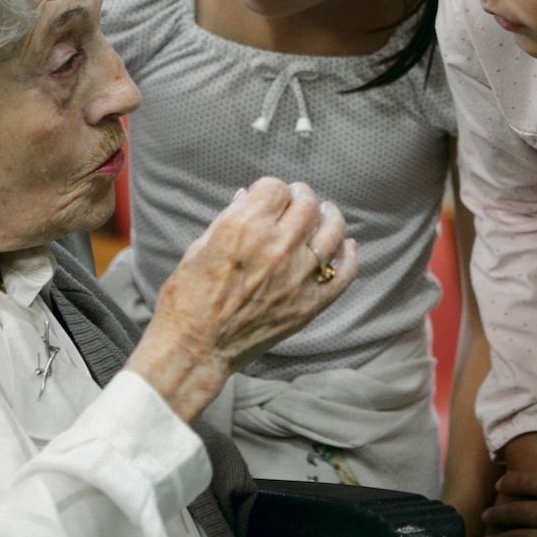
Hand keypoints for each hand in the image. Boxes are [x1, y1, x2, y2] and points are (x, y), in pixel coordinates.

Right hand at [126, 178, 356, 419]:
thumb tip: (247, 196)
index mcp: (244, 228)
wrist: (195, 348)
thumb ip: (229, 219)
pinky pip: (343, 274)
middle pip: (307, 204)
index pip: (276, 187)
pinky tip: (347, 246)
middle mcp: (276, 247)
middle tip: (297, 199)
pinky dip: (349, 256)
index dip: (271, 189)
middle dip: (301, 196)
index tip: (268, 196)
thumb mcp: (199, 247)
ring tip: (325, 214)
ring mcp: (297, 276)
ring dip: (329, 217)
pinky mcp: (310, 303)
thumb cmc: (188, 298)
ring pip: (332, 232)